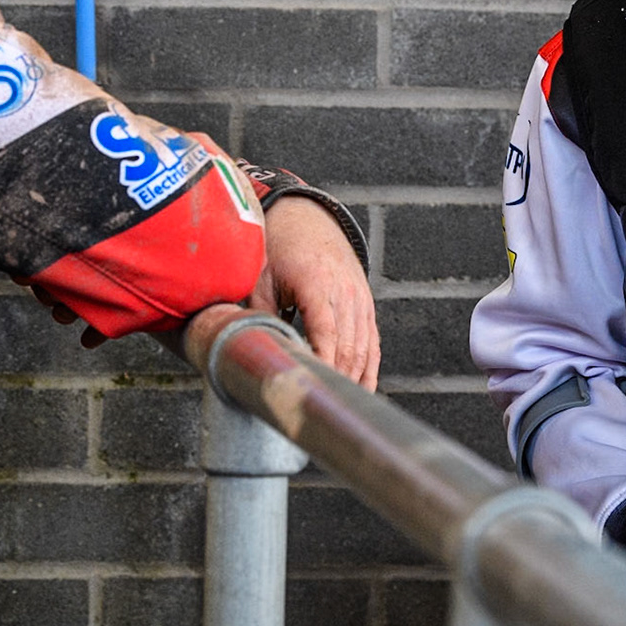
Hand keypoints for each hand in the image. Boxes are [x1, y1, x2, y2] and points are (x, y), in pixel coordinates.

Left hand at [249, 195, 379, 389]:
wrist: (308, 219)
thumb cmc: (280, 249)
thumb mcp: (261, 278)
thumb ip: (259, 316)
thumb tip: (253, 353)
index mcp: (318, 283)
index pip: (326, 332)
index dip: (322, 363)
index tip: (313, 388)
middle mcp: (346, 292)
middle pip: (348, 346)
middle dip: (336, 379)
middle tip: (318, 406)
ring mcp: (361, 299)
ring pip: (364, 348)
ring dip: (353, 378)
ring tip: (337, 404)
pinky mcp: (366, 306)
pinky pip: (372, 343)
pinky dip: (368, 368)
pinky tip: (361, 389)